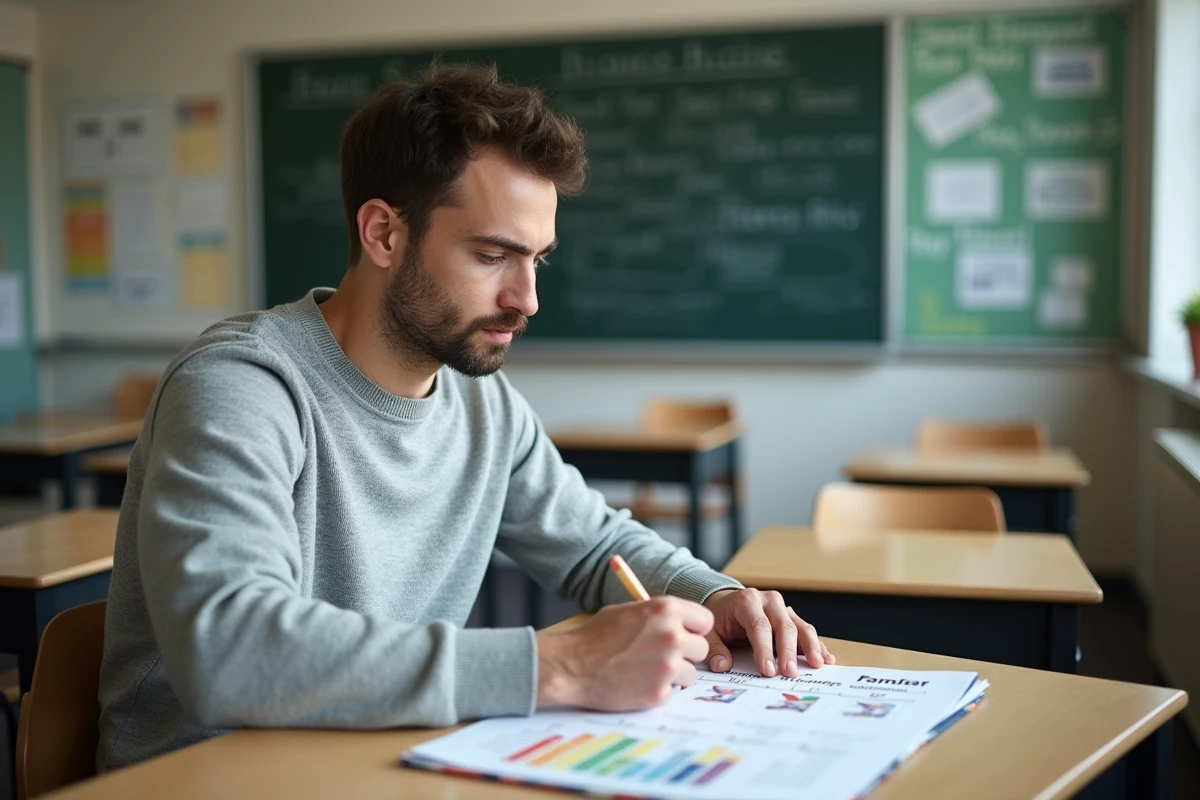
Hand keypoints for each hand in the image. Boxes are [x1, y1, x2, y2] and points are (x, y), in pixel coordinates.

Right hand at [536, 596, 712, 710]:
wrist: (571, 666)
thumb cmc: (594, 636)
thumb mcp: (627, 611)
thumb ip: (657, 615)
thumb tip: (678, 620)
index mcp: (666, 610)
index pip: (706, 620)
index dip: (694, 629)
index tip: (685, 635)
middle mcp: (673, 636)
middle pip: (702, 648)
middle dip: (686, 653)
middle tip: (664, 657)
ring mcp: (667, 666)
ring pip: (691, 674)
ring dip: (675, 675)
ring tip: (647, 671)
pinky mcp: (659, 693)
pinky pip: (672, 692)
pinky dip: (657, 690)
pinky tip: (636, 684)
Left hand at [702, 588, 834, 677]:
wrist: (725, 602)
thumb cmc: (719, 617)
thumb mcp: (710, 631)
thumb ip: (715, 648)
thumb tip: (722, 666)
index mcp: (747, 601)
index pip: (759, 626)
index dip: (764, 649)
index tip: (768, 670)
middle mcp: (768, 601)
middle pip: (783, 626)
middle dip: (788, 651)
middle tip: (790, 673)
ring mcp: (782, 608)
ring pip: (800, 626)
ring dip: (810, 647)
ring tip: (817, 665)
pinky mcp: (790, 617)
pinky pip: (806, 630)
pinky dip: (816, 644)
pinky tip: (826, 658)